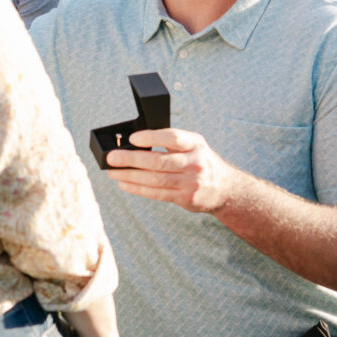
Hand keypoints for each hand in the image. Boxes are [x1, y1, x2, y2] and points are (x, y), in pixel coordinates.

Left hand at [106, 127, 234, 213]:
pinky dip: (138, 189)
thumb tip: (134, 143)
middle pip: (159, 162)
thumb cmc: (200, 160)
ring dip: (130, 176)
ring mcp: (191, 183)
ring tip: (113, 172)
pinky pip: (157, 194)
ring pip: (155, 180)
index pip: (172, 138)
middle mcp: (195, 163)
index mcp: (195, 143)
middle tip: (112, 158)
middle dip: (132, 160)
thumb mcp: (193, 144)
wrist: (224, 188)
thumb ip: (170, 142)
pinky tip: (125, 184)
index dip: (151, 137)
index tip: (132, 138)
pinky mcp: (185, 199)